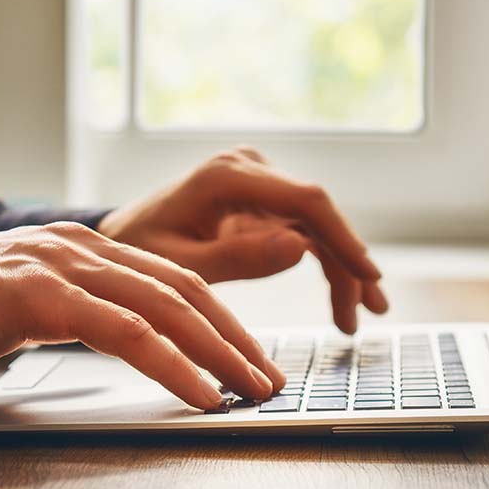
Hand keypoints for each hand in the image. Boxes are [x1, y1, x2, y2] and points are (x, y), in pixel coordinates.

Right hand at [0, 222, 283, 409]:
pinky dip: (173, 365)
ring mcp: (63, 265)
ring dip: (220, 354)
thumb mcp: (28, 306)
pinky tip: (202, 394)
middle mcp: (83, 246)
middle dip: (237, 338)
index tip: (253, 358)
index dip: (222, 321)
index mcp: (85, 247)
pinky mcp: (40, 294)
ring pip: (167, 307)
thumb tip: (128, 344)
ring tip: (253, 390)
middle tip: (271, 378)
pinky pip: (126, 331)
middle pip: (186, 290)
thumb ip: (78, 313)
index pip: (175, 281)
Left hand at [97, 147, 388, 333]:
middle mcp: (249, 170)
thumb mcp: (180, 267)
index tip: (368, 275)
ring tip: (356, 318)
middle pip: (318, 215)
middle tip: (368, 313)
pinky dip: (324, 265)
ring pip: (317, 227)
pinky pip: (304, 232)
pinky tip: (342, 300)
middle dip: (348, 264)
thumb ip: (237, 259)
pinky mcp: (262, 202)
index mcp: (227, 177)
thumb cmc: (139, 253)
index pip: (306, 201)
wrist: (120, 239)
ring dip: (341, 270)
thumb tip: (300, 248)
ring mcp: (258, 184)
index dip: (344, 238)